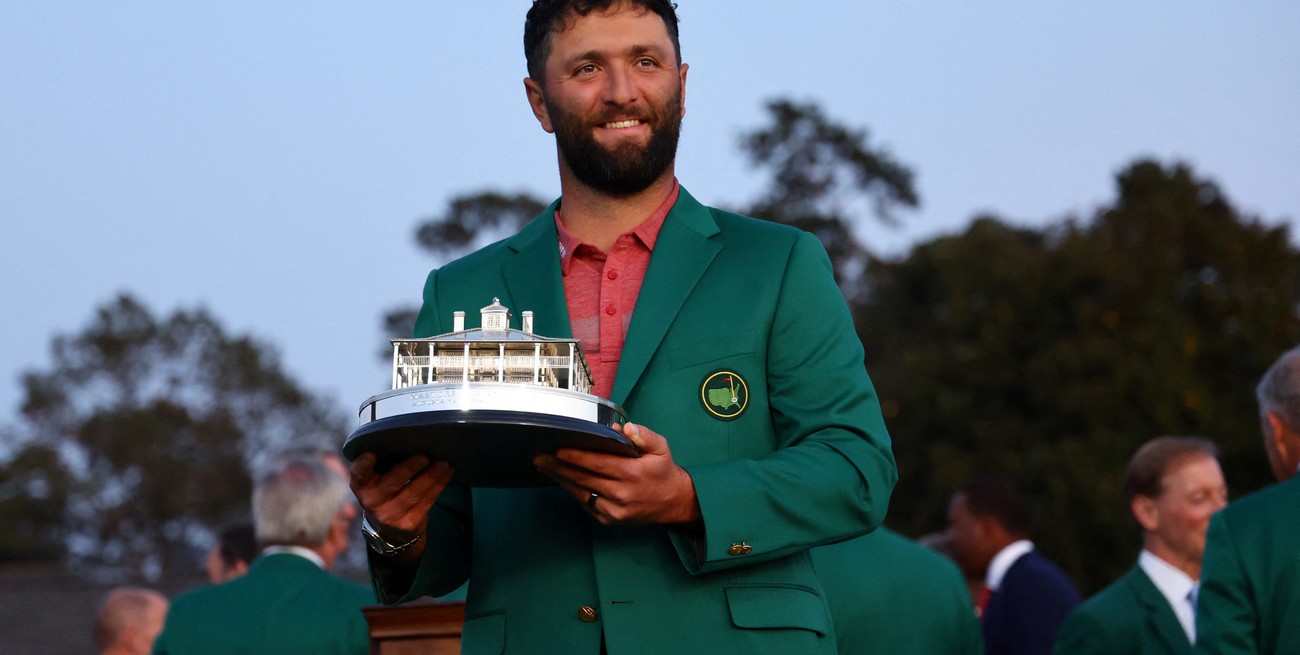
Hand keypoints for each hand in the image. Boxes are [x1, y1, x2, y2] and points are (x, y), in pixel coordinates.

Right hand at [350, 453, 453, 545]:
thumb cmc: (385, 492)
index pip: (359, 474)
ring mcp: (390, 515)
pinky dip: (439, 485)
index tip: (371, 454)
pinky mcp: (409, 523)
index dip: (363, 465)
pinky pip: (427, 501)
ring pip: (414, 493)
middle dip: (409, 468)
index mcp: (362, 486)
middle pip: (392, 483)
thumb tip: (410, 439)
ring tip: (444, 463)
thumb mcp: (376, 480)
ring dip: (431, 476)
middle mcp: (372, 502)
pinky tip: (447, 473)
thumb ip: (383, 463)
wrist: (390, 529)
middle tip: (424, 456)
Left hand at [534, 422, 701, 526]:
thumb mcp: (661, 448)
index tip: (558, 449)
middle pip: (583, 478)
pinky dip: (572, 491)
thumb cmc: (662, 471)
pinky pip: (585, 503)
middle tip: (540, 457)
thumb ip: (644, 435)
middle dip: (558, 467)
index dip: (575, 456)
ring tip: (544, 466)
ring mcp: (613, 510)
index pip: (597, 463)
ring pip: (580, 492)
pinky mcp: (609, 520)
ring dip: (560, 479)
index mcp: (632, 474)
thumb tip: (623, 429)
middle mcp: (620, 494)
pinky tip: (562, 480)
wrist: (673, 503)